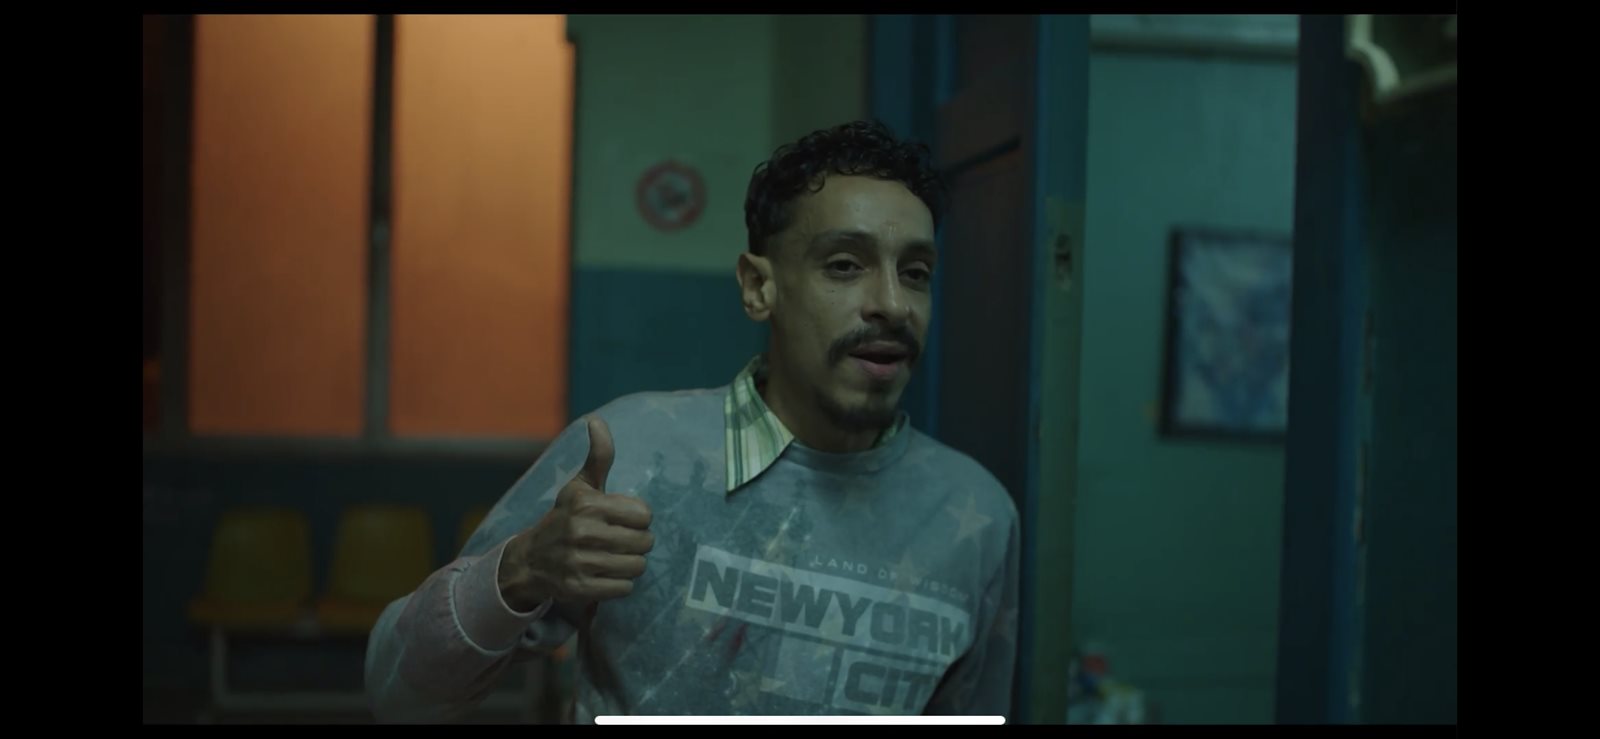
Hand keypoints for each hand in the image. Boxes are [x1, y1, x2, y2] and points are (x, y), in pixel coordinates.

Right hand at [499, 416, 653, 612]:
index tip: (623, 520)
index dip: (638, 519)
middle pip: (644, 542)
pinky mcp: (579, 588)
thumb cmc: (565, 518)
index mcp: (587, 504)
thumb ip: (598, 456)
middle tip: (620, 542)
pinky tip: (605, 574)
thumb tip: (596, 420)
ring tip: (615, 558)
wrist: (530, 560)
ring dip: (631, 564)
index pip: (644, 515)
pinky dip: (620, 584)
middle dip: (638, 543)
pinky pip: (624, 589)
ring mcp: (579, 562)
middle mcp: (582, 532)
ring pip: (637, 567)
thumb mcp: (580, 486)